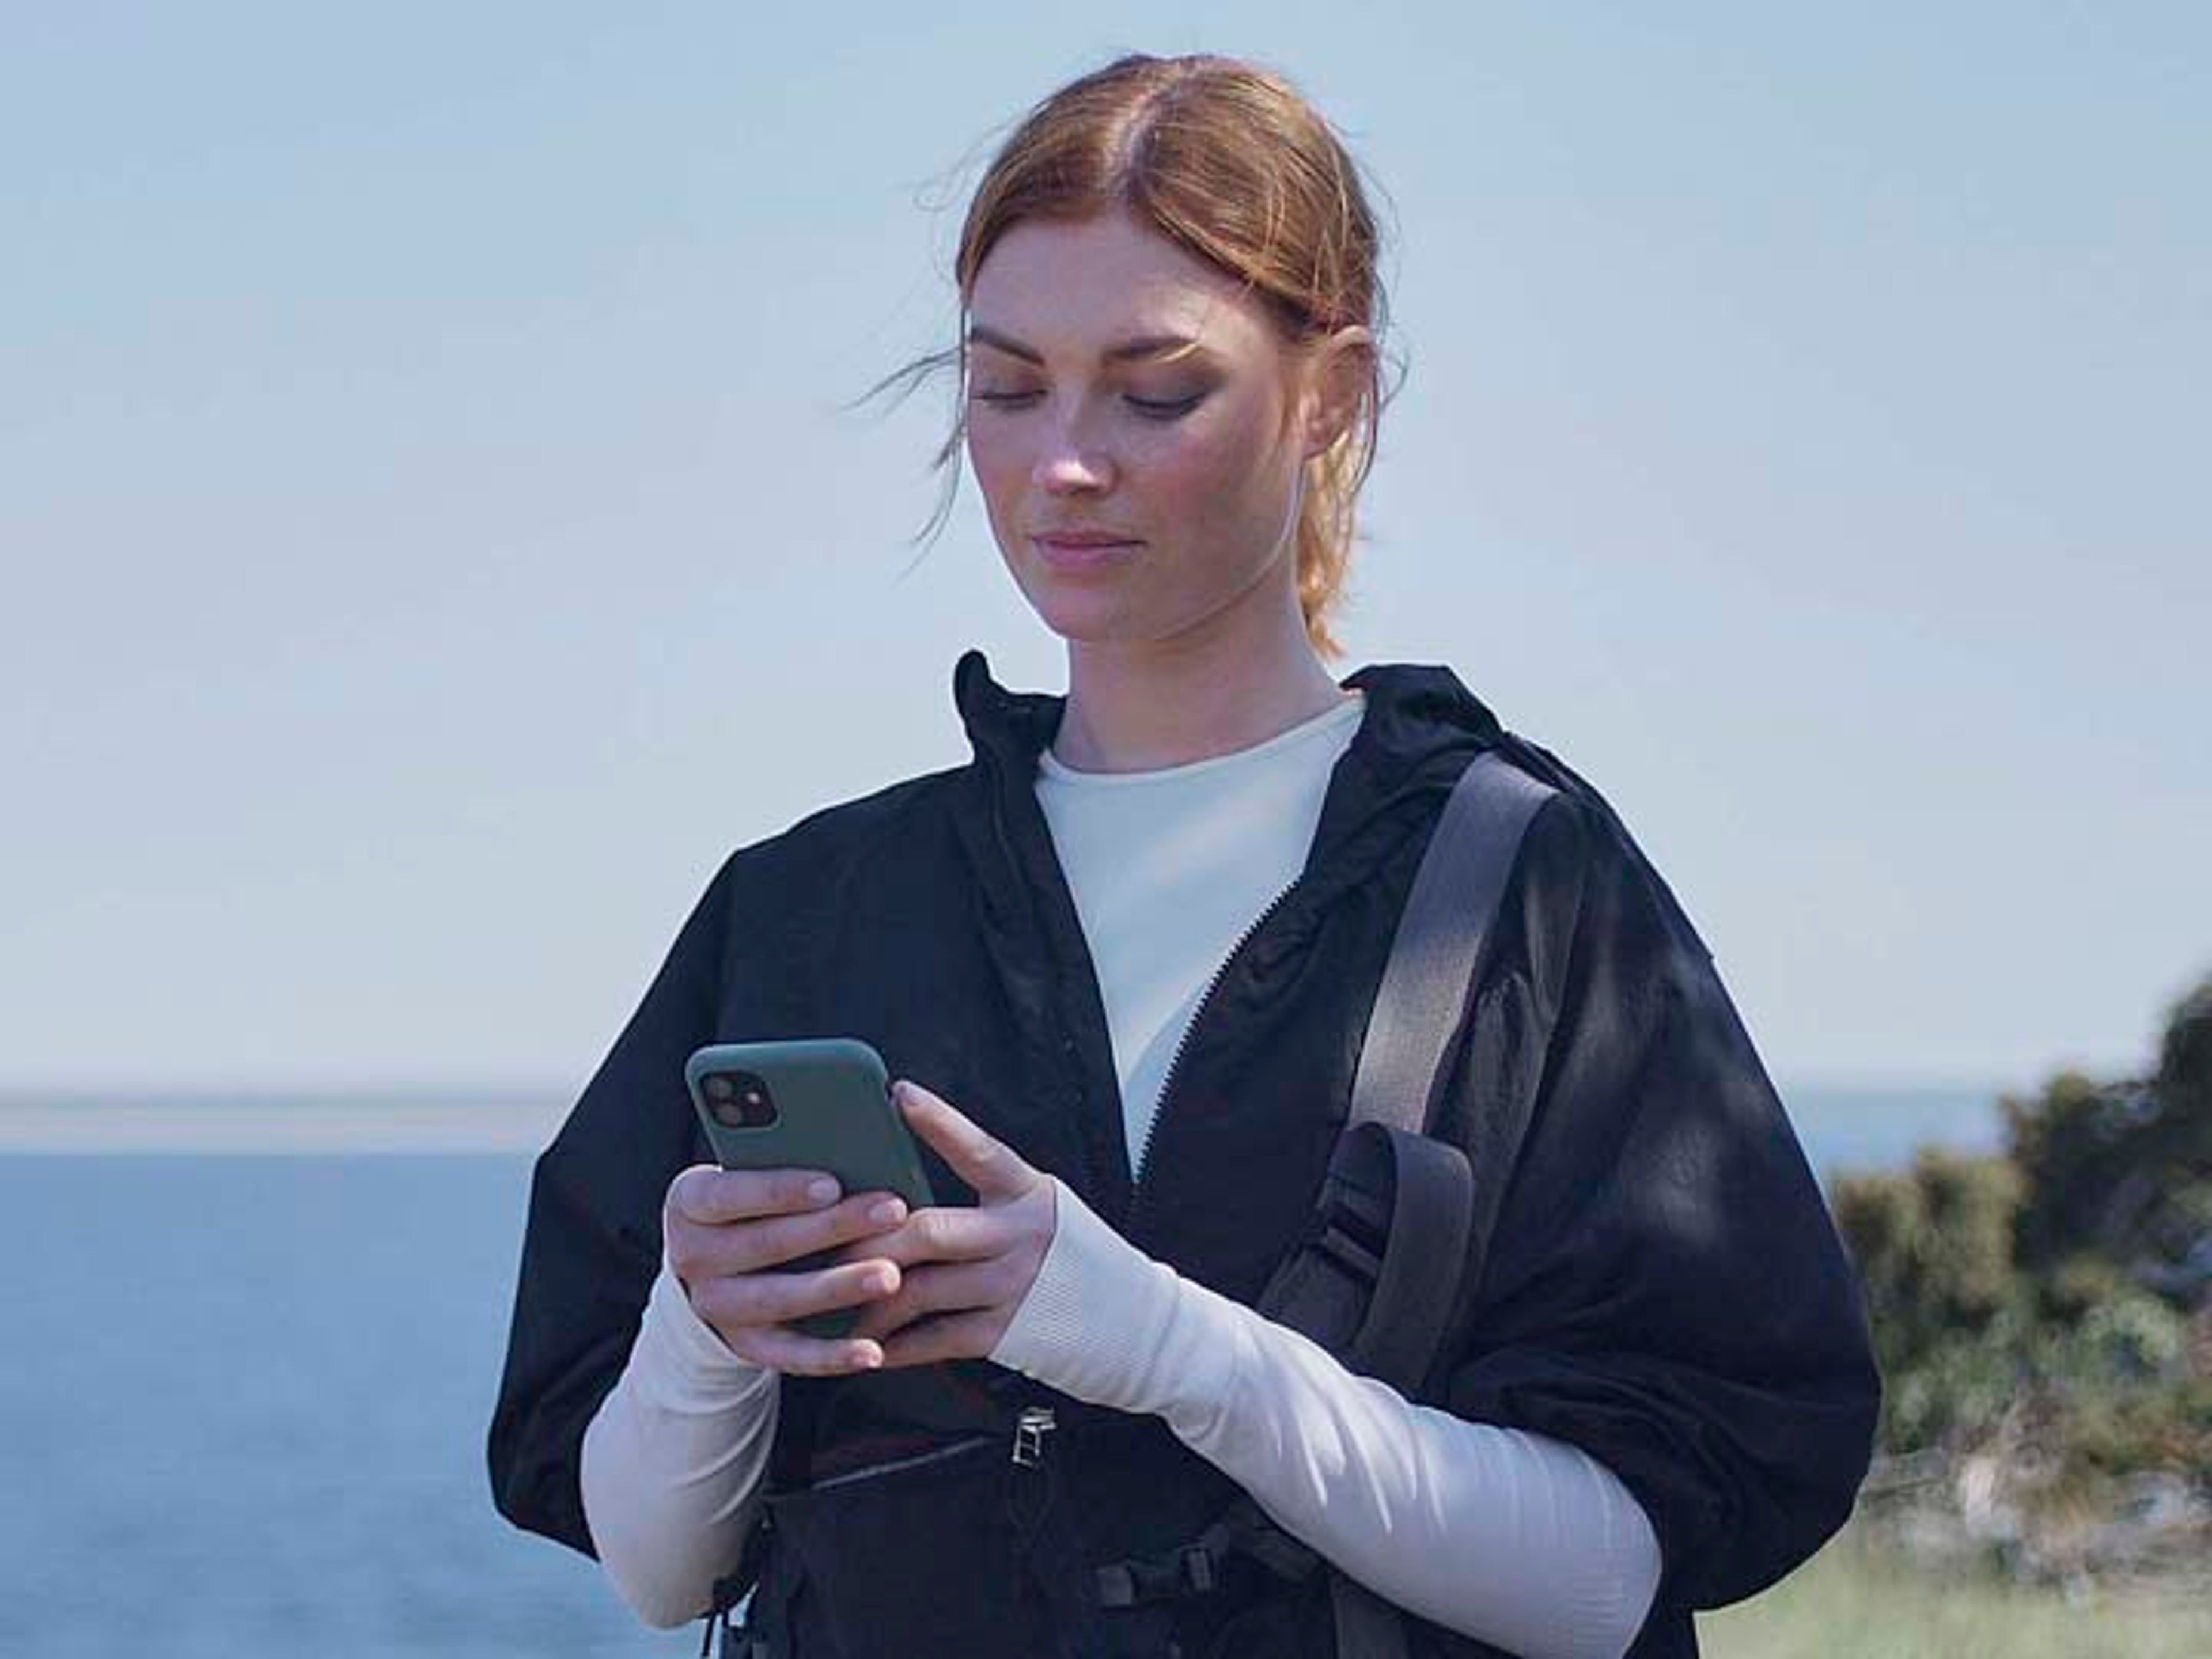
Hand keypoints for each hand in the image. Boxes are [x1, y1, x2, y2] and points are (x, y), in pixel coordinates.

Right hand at [661, 1163, 910, 1375]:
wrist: (716, 1261)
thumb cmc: (754, 1198)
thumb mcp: (752, 1168)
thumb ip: (786, 1156)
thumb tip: (855, 1144)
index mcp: (690, 1201)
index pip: (729, 1194)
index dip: (780, 1190)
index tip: (832, 1183)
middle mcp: (693, 1256)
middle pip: (765, 1244)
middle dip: (833, 1228)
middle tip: (892, 1212)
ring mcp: (716, 1306)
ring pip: (778, 1299)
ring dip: (838, 1288)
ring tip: (890, 1276)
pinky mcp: (745, 1344)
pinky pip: (789, 1354)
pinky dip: (832, 1355)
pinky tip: (873, 1350)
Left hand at [841, 1079, 1058, 1366]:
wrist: (1130, 1320)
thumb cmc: (1064, 1254)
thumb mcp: (1034, 1207)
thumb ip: (982, 1196)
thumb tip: (897, 1192)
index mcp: (1028, 1192)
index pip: (980, 1149)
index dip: (939, 1121)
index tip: (899, 1093)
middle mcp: (1021, 1236)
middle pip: (930, 1230)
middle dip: (869, 1238)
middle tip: (823, 1240)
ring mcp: (1014, 1287)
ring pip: (921, 1289)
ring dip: (869, 1296)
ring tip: (829, 1297)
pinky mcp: (1006, 1335)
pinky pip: (935, 1338)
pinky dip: (895, 1344)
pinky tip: (867, 1343)